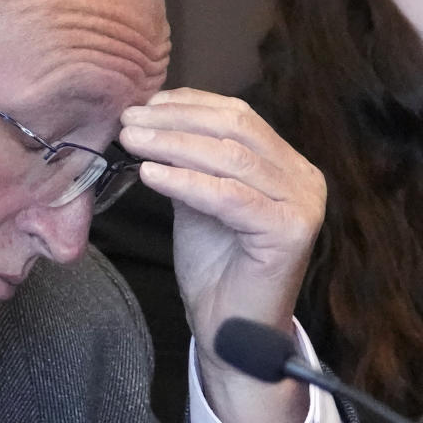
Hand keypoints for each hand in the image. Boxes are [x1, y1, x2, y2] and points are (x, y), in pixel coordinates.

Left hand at [119, 88, 325, 421]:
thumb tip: (149, 119)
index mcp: (285, 163)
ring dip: (171, 144)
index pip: (237, 115)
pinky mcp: (290, 231)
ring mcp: (302, 204)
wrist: (229, 327)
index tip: (142, 103)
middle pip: (234, 128)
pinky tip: (149, 174)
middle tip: (128, 119)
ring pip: (228, 158)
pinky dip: (184, 181)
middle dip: (174, 119)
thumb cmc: (214, 263)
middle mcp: (303, 177)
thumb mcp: (196, 198)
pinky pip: (227, 196)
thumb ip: (187, 160)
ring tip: (130, 140)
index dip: (187, 103)